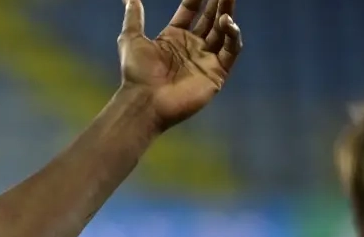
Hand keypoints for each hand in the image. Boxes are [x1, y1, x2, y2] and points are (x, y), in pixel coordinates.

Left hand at [118, 0, 242, 131]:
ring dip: (227, 14)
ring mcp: (205, 59)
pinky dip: (233, 36)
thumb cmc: (136, 73)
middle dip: (218, 2)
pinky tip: (227, 22)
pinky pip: (231, 51)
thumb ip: (133, 16)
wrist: (145, 101)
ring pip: (223, 31)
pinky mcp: (216, 73)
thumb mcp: (131, 39)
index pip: (190, 11)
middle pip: (210, 18)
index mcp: (174, 37)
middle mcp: (192, 47)